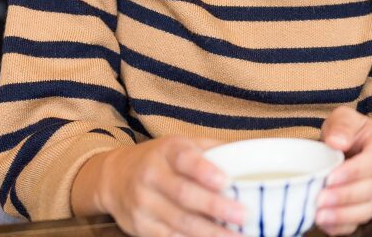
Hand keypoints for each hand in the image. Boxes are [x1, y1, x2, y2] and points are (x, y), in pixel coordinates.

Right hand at [78, 136, 245, 236]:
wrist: (115, 176)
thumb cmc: (162, 159)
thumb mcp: (184, 145)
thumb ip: (215, 149)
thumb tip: (256, 151)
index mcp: (167, 152)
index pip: (184, 159)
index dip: (203, 170)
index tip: (225, 180)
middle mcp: (151, 176)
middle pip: (183, 194)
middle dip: (215, 207)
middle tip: (243, 215)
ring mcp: (143, 203)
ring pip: (178, 221)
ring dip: (208, 233)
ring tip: (235, 236)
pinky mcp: (139, 227)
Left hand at [315, 107, 371, 234]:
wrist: (348, 146)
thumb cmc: (347, 131)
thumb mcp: (343, 118)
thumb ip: (341, 126)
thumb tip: (337, 142)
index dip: (352, 172)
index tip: (329, 177)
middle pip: (371, 189)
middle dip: (344, 196)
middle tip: (319, 198)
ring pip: (368, 210)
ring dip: (343, 215)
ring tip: (319, 215)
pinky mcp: (368, 208)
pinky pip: (357, 224)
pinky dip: (340, 226)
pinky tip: (324, 223)